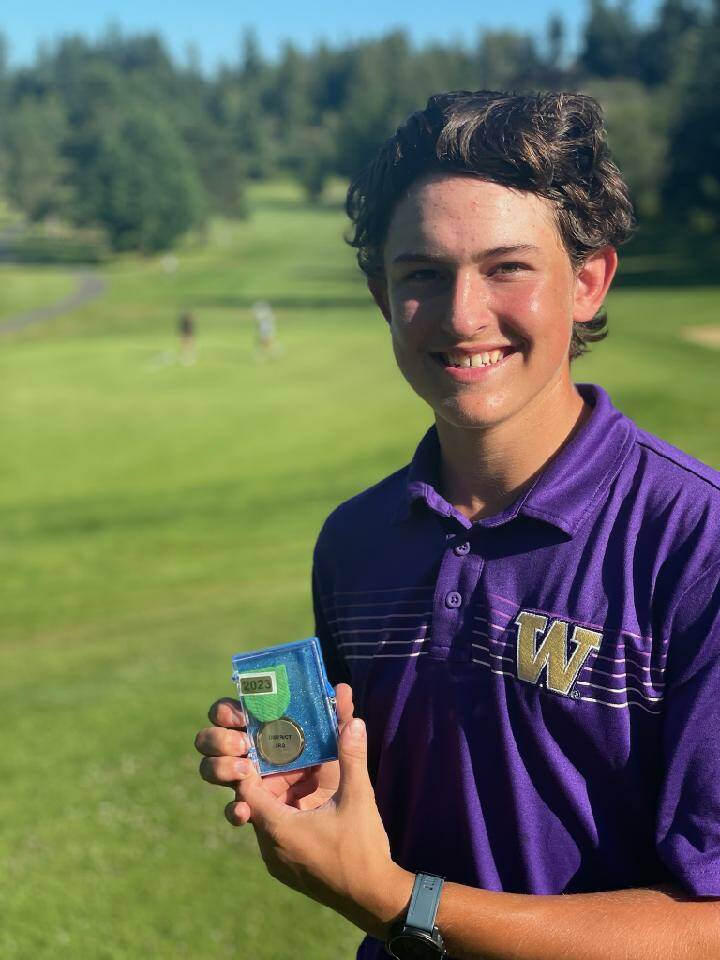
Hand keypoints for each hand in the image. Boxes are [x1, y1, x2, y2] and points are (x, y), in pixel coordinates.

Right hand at [195, 683, 354, 824]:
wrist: (341, 824)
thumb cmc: (337, 778)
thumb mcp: (338, 748)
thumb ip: (339, 719)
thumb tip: (343, 688)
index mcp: (266, 732)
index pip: (231, 714)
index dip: (226, 711)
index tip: (240, 715)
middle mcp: (251, 754)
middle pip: (212, 740)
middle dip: (217, 738)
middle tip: (241, 744)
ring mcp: (248, 783)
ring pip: (213, 770)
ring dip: (219, 767)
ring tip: (243, 770)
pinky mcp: (254, 812)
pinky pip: (234, 811)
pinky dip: (234, 810)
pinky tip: (245, 812)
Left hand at [235, 715, 413, 938]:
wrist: (375, 900)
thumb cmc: (363, 850)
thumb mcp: (358, 798)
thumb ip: (352, 757)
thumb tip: (355, 722)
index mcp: (278, 829)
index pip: (245, 792)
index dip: (251, 767)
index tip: (263, 746)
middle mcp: (270, 849)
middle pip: (256, 804)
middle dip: (271, 778)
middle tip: (288, 755)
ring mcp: (279, 863)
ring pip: (267, 820)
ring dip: (280, 798)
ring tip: (302, 776)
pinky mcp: (290, 871)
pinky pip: (277, 836)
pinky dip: (287, 816)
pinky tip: (310, 804)